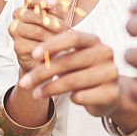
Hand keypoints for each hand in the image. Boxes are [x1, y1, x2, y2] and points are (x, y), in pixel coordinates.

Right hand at [10, 0, 62, 74]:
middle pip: (35, 15)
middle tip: (67, 29)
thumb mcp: (57, 17)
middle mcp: (18, 14)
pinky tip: (54, 50)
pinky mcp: (17, 46)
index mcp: (27, 4)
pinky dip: (47, 49)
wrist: (44, 54)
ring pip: (37, 31)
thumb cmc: (52, 31)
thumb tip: (54, 5)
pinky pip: (35, 46)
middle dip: (54, 23)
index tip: (54, 4)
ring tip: (63, 40)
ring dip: (53, 36)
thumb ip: (55, 10)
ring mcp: (15, 30)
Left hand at [18, 29, 136, 119]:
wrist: (110, 94)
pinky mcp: (111, 93)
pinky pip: (82, 96)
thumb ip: (56, 56)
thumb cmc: (84, 73)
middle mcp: (105, 53)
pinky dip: (71, 98)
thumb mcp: (71, 60)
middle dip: (42, 73)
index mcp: (94, 40)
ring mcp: (111, 73)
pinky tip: (68, 98)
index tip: (33, 55)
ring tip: (36, 94)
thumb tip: (35, 58)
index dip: (52, 45)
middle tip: (24, 83)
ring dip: (50, 88)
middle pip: (68, 61)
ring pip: (72, 81)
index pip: (72, 37)